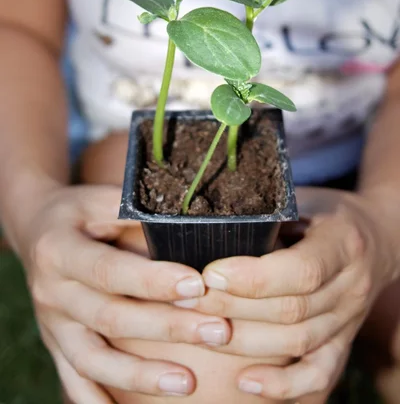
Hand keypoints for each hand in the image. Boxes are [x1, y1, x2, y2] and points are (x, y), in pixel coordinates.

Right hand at [24, 184, 230, 402]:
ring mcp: (52, 324)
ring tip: (188, 383)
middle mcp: (51, 292)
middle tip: (217, 331)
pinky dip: (97, 402)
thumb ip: (134, 213)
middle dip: (166, 327)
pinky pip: (74, 380)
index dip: (152, 281)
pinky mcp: (55, 344)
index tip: (197, 285)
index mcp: (60, 250)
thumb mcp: (99, 199)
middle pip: (110, 318)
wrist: (36, 230)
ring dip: (140, 376)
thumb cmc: (78, 212)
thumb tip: (189, 224)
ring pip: (93, 359)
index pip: (109, 271)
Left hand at [181, 187, 397, 399]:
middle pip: (292, 311)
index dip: (252, 278)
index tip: (210, 275)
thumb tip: (209, 226)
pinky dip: (283, 385)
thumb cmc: (325, 213)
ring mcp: (350, 319)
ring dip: (244, 341)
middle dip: (233, 307)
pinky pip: (319, 374)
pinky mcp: (343, 342)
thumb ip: (267, 216)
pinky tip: (245, 382)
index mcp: (343, 242)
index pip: (301, 271)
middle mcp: (352, 285)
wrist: (376, 237)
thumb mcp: (302, 200)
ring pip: (298, 343)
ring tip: (199, 330)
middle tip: (188, 300)